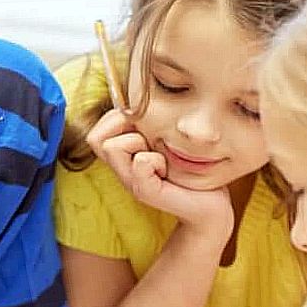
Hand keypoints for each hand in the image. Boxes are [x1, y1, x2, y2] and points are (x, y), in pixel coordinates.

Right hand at [85, 109, 232, 233]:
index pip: (96, 131)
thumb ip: (146, 123)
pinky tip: (168, 170)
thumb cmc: (191, 167)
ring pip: (113, 147)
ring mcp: (131, 182)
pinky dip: (155, 160)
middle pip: (97, 138)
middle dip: (126, 129)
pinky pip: (140, 162)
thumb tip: (131, 103)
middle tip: (153, 142)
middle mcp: (123, 169)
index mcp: (125, 156)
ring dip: (140, 142)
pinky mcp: (145, 192)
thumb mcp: (166, 137)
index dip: (115, 120)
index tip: (144, 127)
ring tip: (161, 158)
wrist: (210, 203)